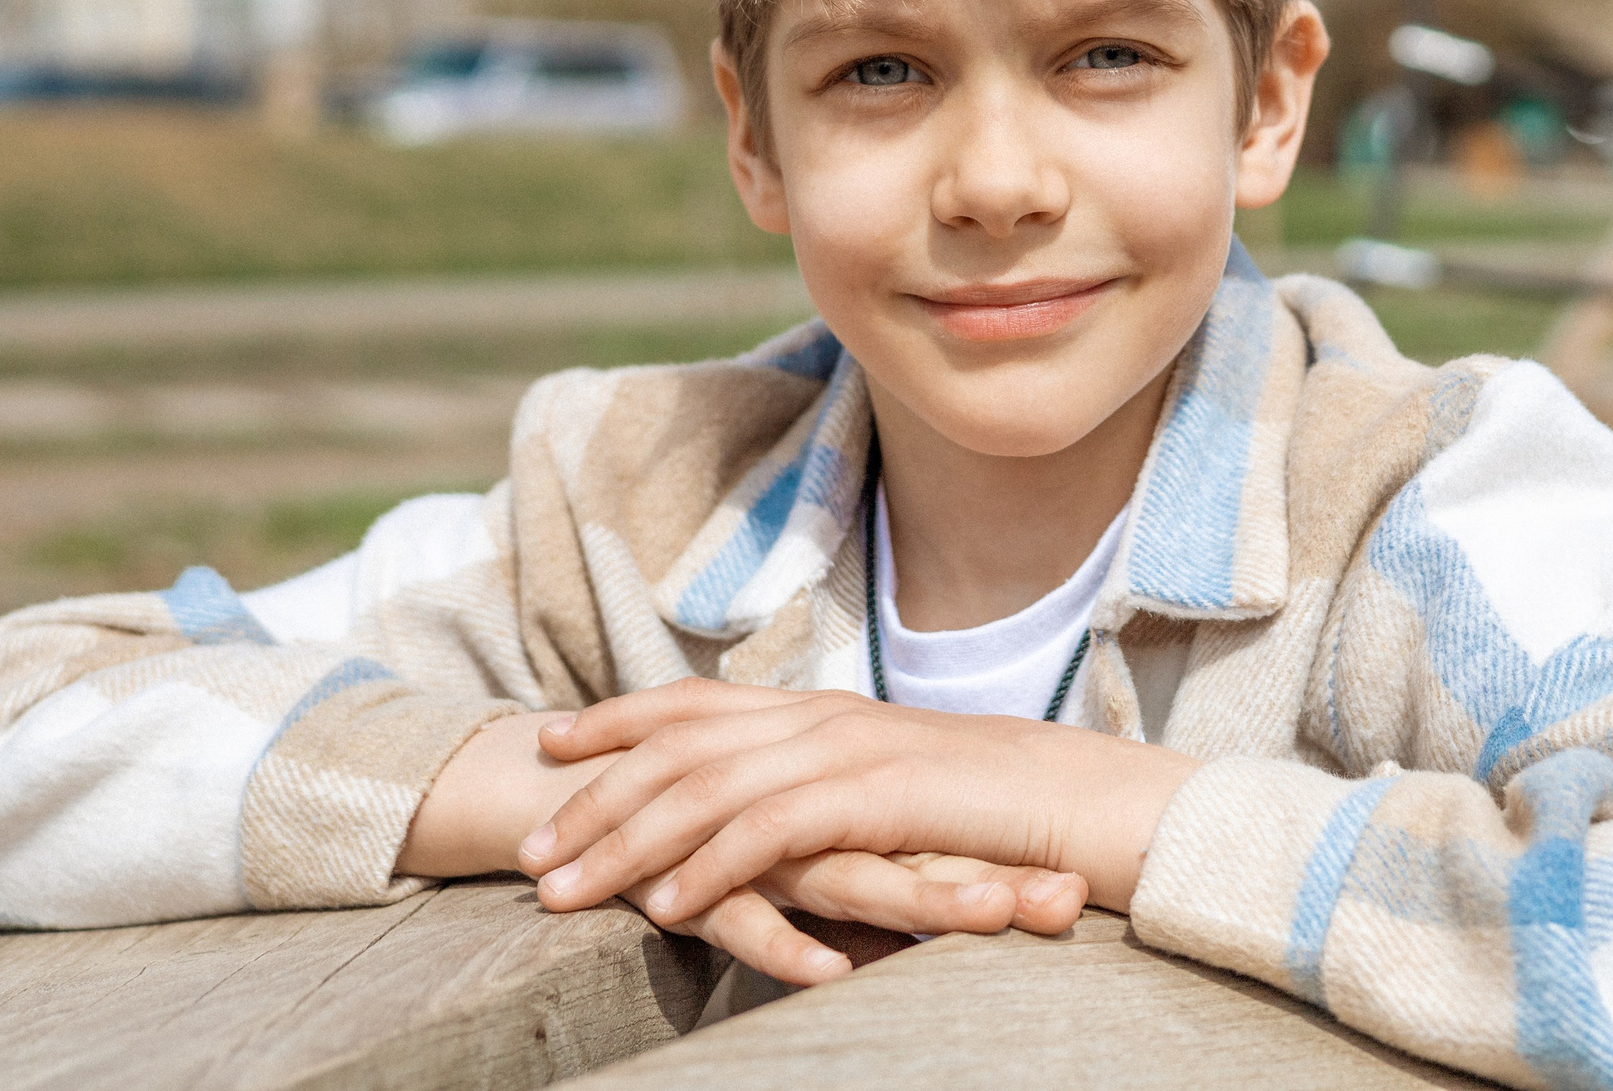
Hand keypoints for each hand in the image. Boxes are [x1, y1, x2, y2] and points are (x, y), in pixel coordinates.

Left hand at [515, 678, 1196, 925]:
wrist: (1087, 804)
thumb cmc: (995, 815)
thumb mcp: (889, 797)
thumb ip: (824, 799)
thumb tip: (771, 824)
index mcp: (823, 710)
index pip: (697, 702)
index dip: (619, 718)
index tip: (550, 742)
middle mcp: (823, 717)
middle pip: (679, 744)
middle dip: (593, 793)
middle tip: (526, 843)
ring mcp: (849, 751)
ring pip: (707, 788)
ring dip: (626, 841)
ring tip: (563, 889)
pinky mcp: (877, 799)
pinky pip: (771, 832)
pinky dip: (709, 867)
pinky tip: (664, 911)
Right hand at [660, 849, 1086, 985]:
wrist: (549, 790)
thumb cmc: (679, 833)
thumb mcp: (778, 860)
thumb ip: (849, 884)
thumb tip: (923, 922)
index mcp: (834, 807)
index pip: (940, 833)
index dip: (1012, 856)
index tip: (1089, 883)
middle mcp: (806, 817)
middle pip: (918, 850)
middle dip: (994, 876)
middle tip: (1068, 900)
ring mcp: (749, 843)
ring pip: (845, 873)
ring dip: (919, 899)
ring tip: (990, 918)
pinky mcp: (686, 878)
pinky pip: (742, 916)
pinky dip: (785, 944)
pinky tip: (830, 974)